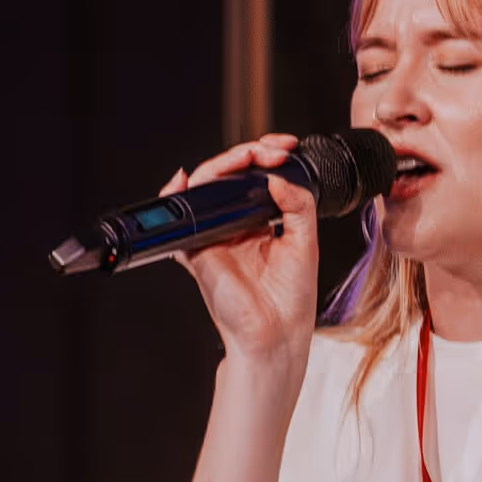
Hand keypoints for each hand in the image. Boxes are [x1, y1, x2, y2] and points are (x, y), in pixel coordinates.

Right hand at [167, 134, 321, 372]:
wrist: (275, 335)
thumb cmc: (291, 299)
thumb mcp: (306, 243)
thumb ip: (298, 205)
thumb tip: (276, 177)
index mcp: (262, 222)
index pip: (257, 177)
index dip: (267, 156)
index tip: (285, 147)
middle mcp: (236, 226)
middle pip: (230, 177)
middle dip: (248, 154)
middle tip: (269, 151)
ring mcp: (215, 236)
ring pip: (207, 188)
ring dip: (221, 165)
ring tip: (244, 158)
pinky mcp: (198, 250)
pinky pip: (181, 219)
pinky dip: (176, 196)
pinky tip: (183, 181)